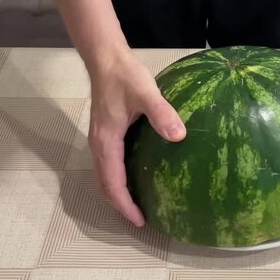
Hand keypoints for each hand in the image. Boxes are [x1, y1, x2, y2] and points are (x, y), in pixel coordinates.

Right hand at [87, 52, 185, 225]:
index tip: (140, 221)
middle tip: (140, 219)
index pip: (112, 184)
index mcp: (107, 142)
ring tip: (137, 204)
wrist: (105, 58)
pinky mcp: (106, 132)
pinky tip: (136, 176)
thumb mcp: (146, 93)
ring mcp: (100, 139)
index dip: (125, 205)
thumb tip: (179, 136)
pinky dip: (118, 178)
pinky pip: (109, 164)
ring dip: (118, 193)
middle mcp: (99, 145)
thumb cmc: (125, 76)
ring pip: (105, 175)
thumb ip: (162, 113)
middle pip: (105, 185)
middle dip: (120, 205)